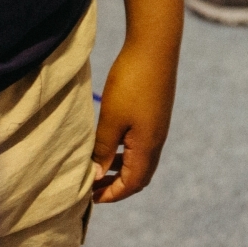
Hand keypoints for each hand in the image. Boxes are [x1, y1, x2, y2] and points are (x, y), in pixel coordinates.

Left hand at [90, 38, 175, 203]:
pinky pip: (142, 146)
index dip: (111, 195)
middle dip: (117, 186)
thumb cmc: (130, 83)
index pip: (131, 184)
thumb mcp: (110, 120)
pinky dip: (126, 154)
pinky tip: (111, 143)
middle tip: (93, 186)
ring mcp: (158, 128)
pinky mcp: (156, 115)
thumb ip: (104, 150)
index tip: (89, 198)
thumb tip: (98, 176)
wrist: (154, 48)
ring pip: (141, 161)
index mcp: (147, 147)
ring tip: (98, 167)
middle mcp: (156, 142)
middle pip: (139, 177)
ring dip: (121, 169)